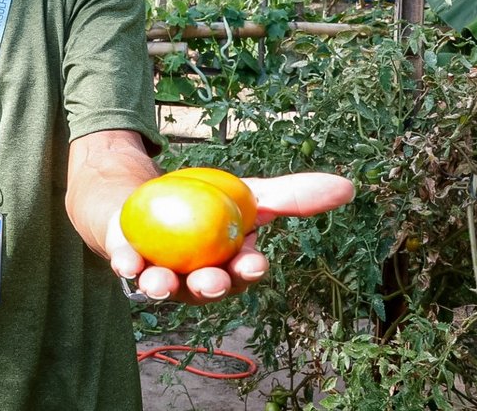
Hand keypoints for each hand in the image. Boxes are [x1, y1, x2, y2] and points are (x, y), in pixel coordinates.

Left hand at [105, 172, 354, 303]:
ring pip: (166, 287)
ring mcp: (162, 274)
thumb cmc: (206, 204)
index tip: (253, 263)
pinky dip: (128, 265)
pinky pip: (128, 267)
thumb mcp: (248, 195)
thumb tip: (347, 187)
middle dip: (211, 288)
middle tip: (212, 281)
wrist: (147, 195)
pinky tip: (128, 263)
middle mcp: (196, 280)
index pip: (243, 273)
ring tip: (159, 282)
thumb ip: (291, 196)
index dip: (249, 271)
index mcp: (228, 267)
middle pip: (206, 289)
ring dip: (163, 286)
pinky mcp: (129, 263)